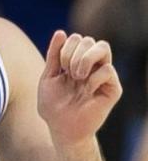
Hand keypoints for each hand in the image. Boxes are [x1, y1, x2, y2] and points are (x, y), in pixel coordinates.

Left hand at [38, 31, 121, 149]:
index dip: (66, 47)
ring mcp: (102, 77)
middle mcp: (91, 66)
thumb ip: (54, 54)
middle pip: (89, 40)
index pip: (77, 38)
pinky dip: (94, 76)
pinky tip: (87, 89)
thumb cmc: (53, 104)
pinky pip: (108, 70)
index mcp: (76, 62)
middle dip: (73, 52)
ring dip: (85, 58)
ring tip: (77, 76)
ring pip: (103, 47)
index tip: (60, 67)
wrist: (61, 128)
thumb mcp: (49, 75)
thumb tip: (61, 32)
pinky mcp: (112, 90)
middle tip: (68, 72)